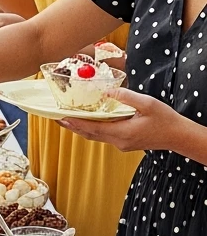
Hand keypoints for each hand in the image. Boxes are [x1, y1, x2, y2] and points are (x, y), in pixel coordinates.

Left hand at [57, 88, 177, 152]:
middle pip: (90, 134)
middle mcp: (119, 141)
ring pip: (96, 136)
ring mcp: (122, 144)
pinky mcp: (125, 143)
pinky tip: (89, 121)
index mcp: (123, 132)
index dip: (76, 123)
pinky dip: (94, 128)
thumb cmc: (165, 119)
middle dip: (73, 126)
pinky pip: (104, 136)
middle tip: (57, 118)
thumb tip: (108, 91)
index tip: (61, 118)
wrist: (178, 136)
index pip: (93, 128)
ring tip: (67, 119)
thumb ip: (126, 96)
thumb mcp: (147, 103)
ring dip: (81, 128)